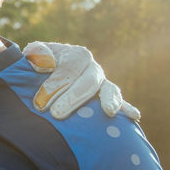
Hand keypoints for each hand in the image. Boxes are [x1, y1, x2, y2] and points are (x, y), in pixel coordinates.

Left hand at [24, 41, 140, 120]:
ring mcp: (103, 85)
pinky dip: (128, 108)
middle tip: (56, 114)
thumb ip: (38, 53)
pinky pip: (120, 103)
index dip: (55, 85)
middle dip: (72, 98)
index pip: (69, 69)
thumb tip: (48, 64)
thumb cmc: (40, 67)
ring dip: (108, 100)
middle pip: (88, 82)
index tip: (40, 102)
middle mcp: (93, 68)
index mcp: (78, 55)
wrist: (45, 78)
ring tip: (108, 112)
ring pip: (109, 90)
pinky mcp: (107, 100)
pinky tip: (134, 116)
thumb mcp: (35, 55)